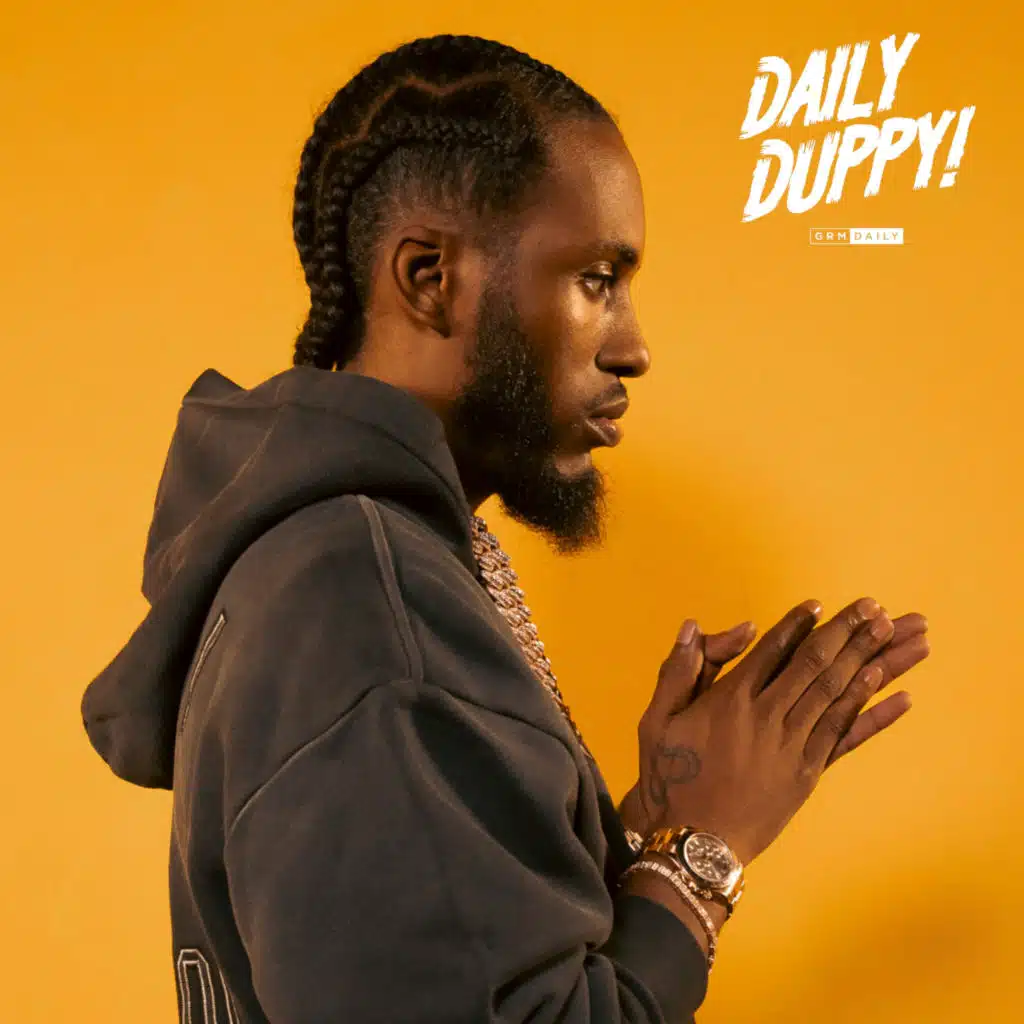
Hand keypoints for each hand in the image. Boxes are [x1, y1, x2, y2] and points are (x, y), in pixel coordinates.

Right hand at [632, 598, 926, 864]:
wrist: (695, 843)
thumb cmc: (670, 778)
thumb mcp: (656, 720)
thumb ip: (678, 670)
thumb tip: (694, 627)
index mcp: (730, 700)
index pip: (772, 650)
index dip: (798, 624)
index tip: (819, 604)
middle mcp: (768, 717)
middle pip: (814, 664)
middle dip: (847, 632)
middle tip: (874, 607)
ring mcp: (792, 746)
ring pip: (838, 693)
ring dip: (871, 660)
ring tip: (896, 634)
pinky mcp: (808, 773)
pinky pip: (847, 735)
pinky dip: (873, 712)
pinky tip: (899, 693)